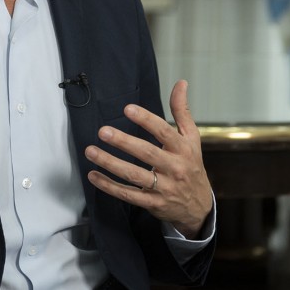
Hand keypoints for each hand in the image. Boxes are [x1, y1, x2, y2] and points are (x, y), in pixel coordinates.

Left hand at [84, 80, 212, 238]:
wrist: (198, 206)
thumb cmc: (191, 166)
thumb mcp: (192, 139)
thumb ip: (182, 111)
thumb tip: (181, 83)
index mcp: (183, 149)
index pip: (164, 132)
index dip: (147, 120)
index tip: (128, 109)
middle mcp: (174, 168)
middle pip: (147, 154)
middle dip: (124, 142)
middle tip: (103, 131)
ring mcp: (163, 187)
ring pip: (133, 175)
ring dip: (110, 163)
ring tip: (91, 151)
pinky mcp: (152, 203)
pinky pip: (127, 195)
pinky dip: (109, 186)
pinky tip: (94, 175)